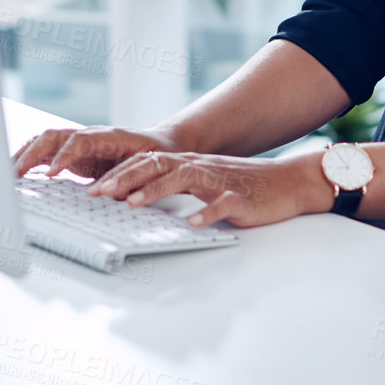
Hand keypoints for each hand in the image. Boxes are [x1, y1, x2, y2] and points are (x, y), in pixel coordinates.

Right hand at [11, 125, 177, 179]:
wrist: (161, 144)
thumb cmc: (157, 156)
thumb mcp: (149, 168)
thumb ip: (130, 179)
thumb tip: (109, 194)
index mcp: (110, 137)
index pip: (79, 141)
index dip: (63, 156)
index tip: (50, 174)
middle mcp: (91, 134)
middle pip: (55, 135)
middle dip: (33, 153)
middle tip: (17, 174)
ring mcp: (80, 140)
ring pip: (46, 140)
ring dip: (26, 154)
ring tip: (8, 173)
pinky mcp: (74, 151)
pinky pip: (48, 149)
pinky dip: (30, 157)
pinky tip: (17, 172)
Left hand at [87, 150, 336, 228]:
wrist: (288, 183)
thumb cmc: (244, 187)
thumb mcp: (204, 183)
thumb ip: (176, 186)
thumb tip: (137, 198)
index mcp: (189, 165)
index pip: (147, 163)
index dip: (120, 173)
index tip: (95, 188)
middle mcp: (200, 167)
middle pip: (157, 166)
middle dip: (126, 179)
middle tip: (100, 194)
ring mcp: (221, 181)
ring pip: (184, 179)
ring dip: (157, 190)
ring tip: (134, 203)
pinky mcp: (241, 197)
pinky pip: (223, 203)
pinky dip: (207, 211)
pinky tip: (193, 222)